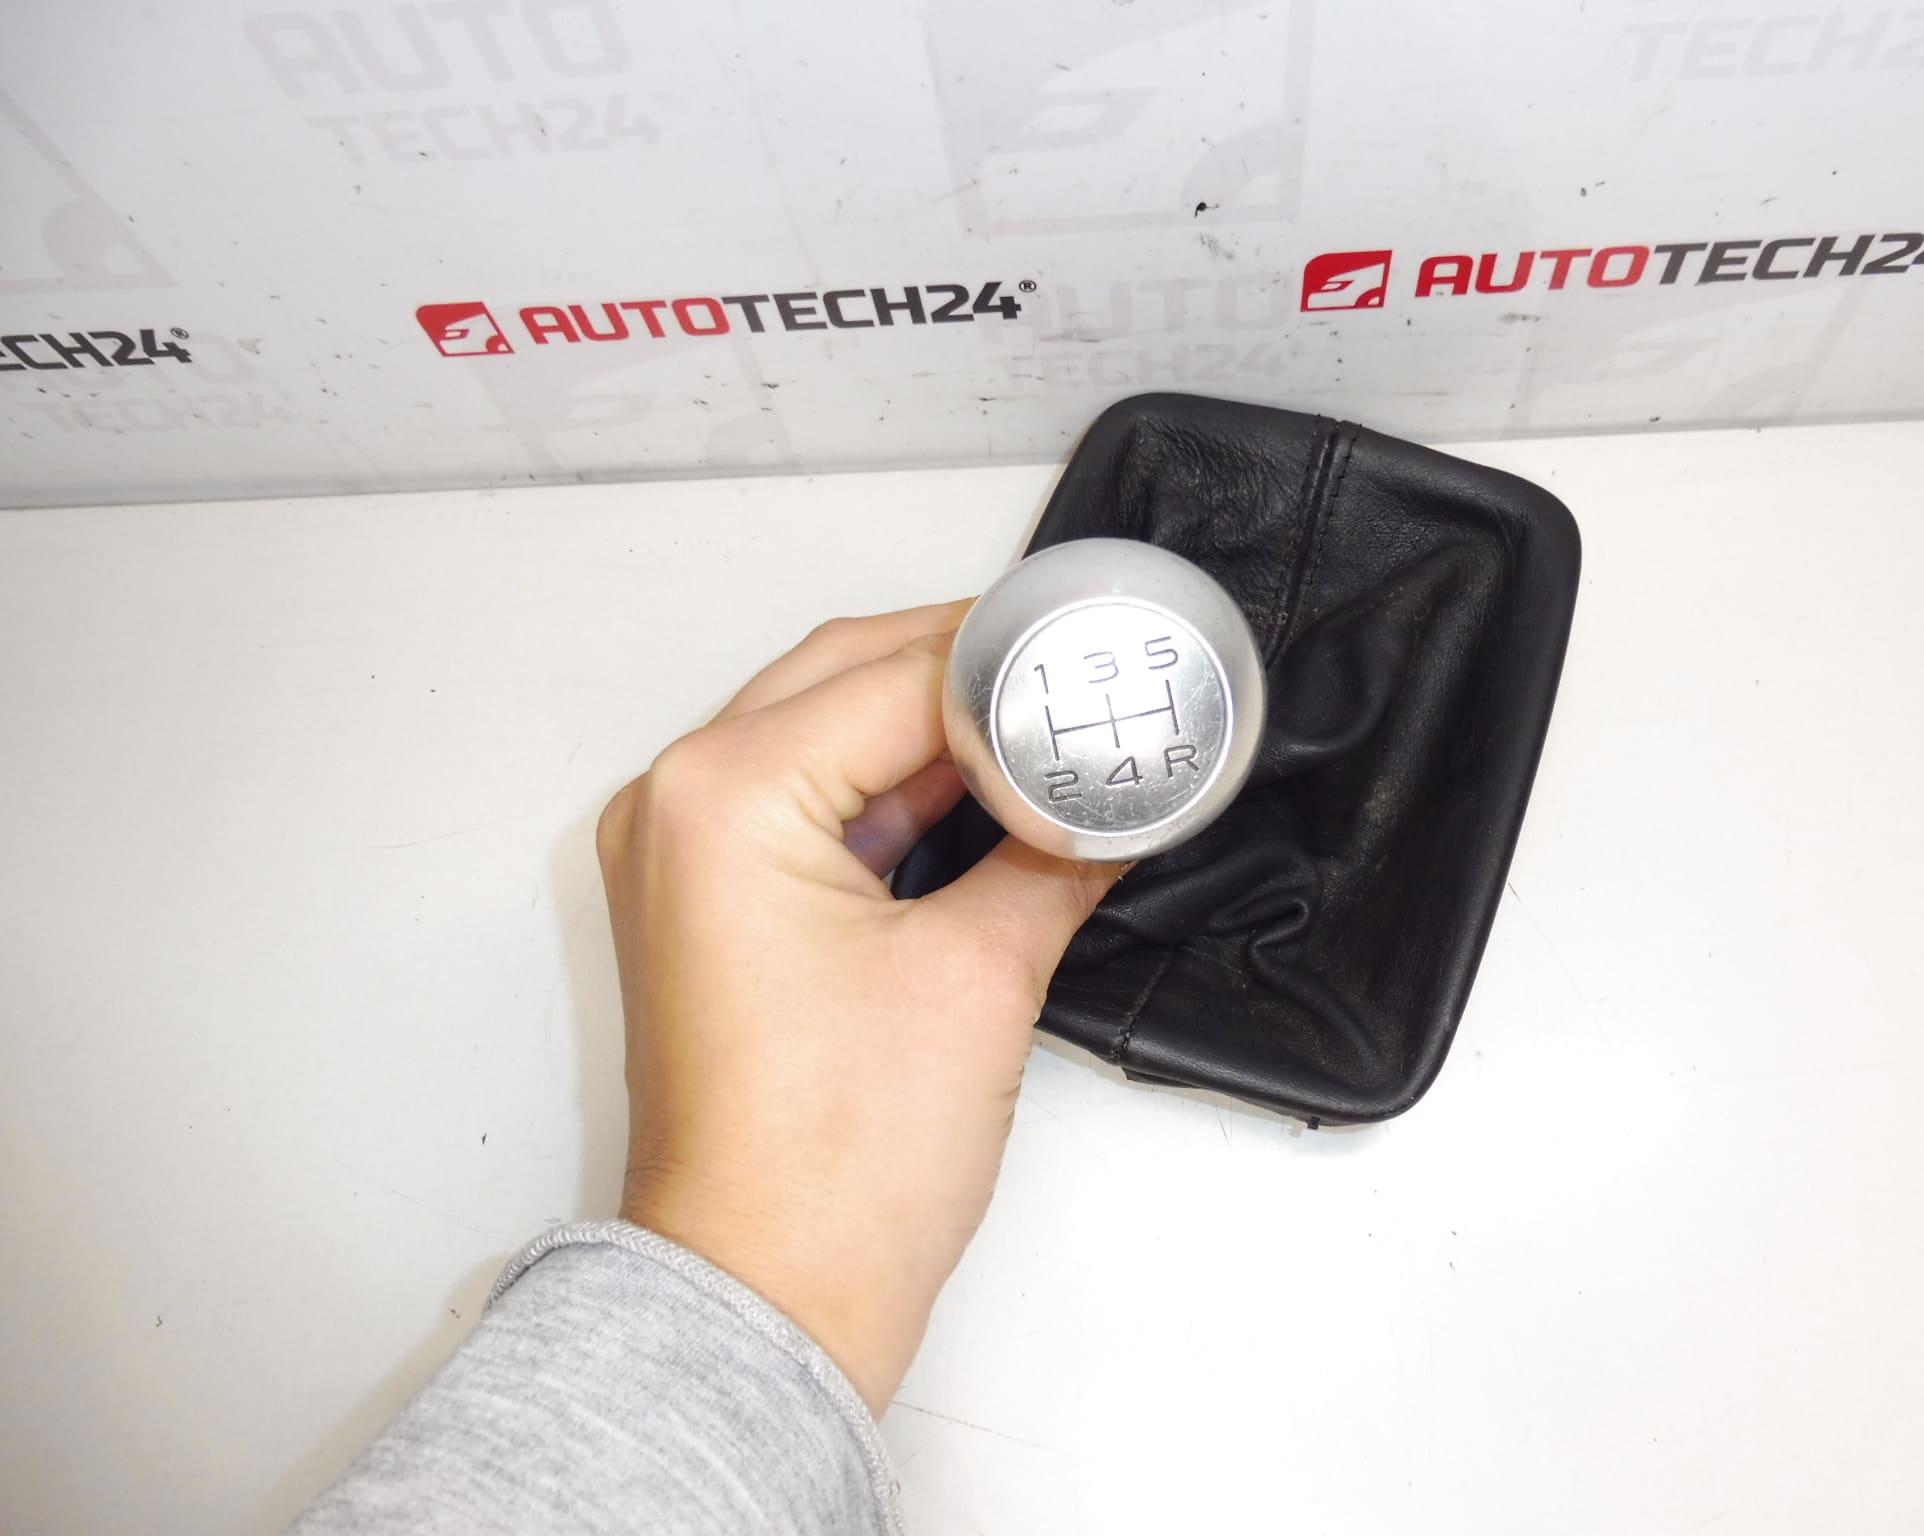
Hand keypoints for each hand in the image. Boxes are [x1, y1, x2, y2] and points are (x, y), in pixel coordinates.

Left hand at [596, 601, 1122, 1413]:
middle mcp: (676, 803)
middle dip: (970, 673)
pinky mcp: (708, 906)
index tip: (1103, 657)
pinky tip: (985, 793)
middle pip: (846, 676)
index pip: (899, 674)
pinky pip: (808, 802)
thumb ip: (1056, 851)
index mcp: (724, 794)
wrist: (768, 1300)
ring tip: (1048, 727)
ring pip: (826, 731)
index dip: (1015, 663)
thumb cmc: (840, 1165)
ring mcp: (681, 856)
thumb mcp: (983, 975)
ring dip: (933, 727)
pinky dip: (893, 790)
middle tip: (1081, 677)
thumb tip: (1119, 788)